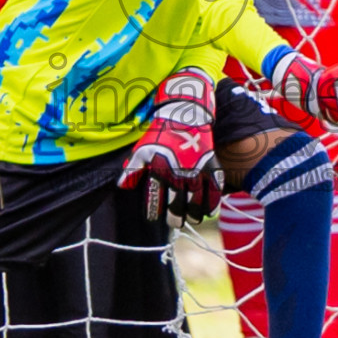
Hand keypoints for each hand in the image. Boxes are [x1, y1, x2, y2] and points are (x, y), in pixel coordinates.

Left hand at [118, 69, 224, 225]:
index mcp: (159, 170)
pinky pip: (214, 193)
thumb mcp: (143, 149)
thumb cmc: (161, 134)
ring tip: (190, 218)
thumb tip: (123, 187)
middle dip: (175, 218)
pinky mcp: (212, 167)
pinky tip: (207, 209)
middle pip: (177, 207)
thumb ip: (132, 170)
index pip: (155, 200)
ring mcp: (198, 172)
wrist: (186, 115)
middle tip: (174, 222)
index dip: (153, 213)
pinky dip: (211, 204)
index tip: (153, 218)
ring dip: (193, 215)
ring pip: (197, 204)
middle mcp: (179, 174)